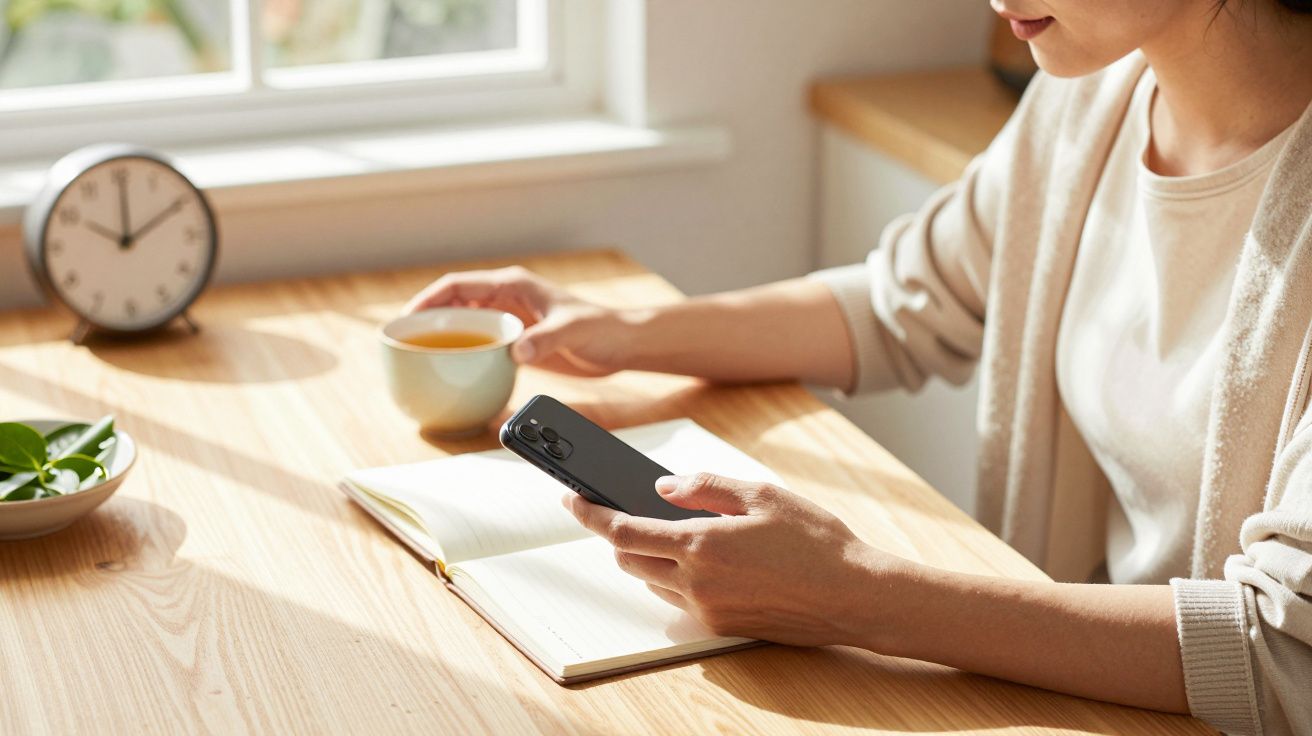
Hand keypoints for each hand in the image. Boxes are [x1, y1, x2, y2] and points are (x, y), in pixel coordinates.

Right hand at [404, 266, 635, 376]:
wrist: (621, 343)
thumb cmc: (601, 328)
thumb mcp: (572, 332)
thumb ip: (544, 339)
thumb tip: (516, 353)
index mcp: (514, 285)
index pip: (458, 286)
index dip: (428, 299)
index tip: (407, 318)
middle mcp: (507, 299)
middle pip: (454, 304)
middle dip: (426, 319)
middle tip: (402, 342)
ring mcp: (511, 319)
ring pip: (465, 324)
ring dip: (442, 338)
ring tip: (417, 358)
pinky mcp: (517, 339)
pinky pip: (481, 344)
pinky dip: (464, 354)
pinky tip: (451, 373)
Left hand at [562, 472, 903, 646]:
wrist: (855, 596)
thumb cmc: (817, 541)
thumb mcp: (762, 494)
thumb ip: (706, 488)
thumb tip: (663, 488)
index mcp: (701, 545)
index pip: (623, 531)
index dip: (590, 514)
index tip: (572, 499)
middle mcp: (696, 584)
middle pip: (629, 561)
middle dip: (620, 535)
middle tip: (629, 510)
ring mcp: (708, 611)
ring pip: (654, 583)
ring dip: (651, 558)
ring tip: (680, 531)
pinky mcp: (723, 628)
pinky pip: (682, 601)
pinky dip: (680, 577)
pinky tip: (711, 559)